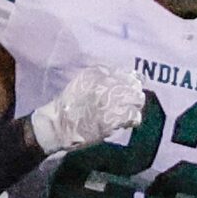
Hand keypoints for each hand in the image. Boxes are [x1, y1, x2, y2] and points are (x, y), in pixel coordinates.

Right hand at [27, 65, 146, 153]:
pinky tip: (125, 122)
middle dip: (133, 95)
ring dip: (133, 107)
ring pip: (136, 100)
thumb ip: (100, 78)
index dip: (131, 83)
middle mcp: (109, 83)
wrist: (59, 124)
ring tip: (127, 113)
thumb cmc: (68, 105)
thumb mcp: (82, 82)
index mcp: (100, 73)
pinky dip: (131, 120)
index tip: (128, 90)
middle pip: (134, 86)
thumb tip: (119, 78)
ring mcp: (113, 100)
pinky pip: (133, 116)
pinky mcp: (115, 118)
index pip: (127, 75)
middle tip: (129, 104)